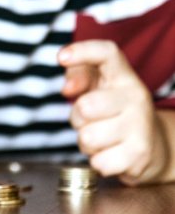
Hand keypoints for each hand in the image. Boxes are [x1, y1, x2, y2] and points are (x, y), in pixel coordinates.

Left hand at [59, 40, 168, 184]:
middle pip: (85, 106)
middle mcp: (136, 96)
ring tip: (101, 137)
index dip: (82, 51)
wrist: (153, 145)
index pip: (107, 53)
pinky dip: (98, 162)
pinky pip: (99, 162)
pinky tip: (111, 153)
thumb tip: (68, 87)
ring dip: (86, 142)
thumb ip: (77, 77)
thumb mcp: (95, 87)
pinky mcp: (140, 154)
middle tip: (90, 120)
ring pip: (88, 138)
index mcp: (122, 76)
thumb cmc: (111, 110)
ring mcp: (141, 125)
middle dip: (77, 118)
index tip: (61, 58)